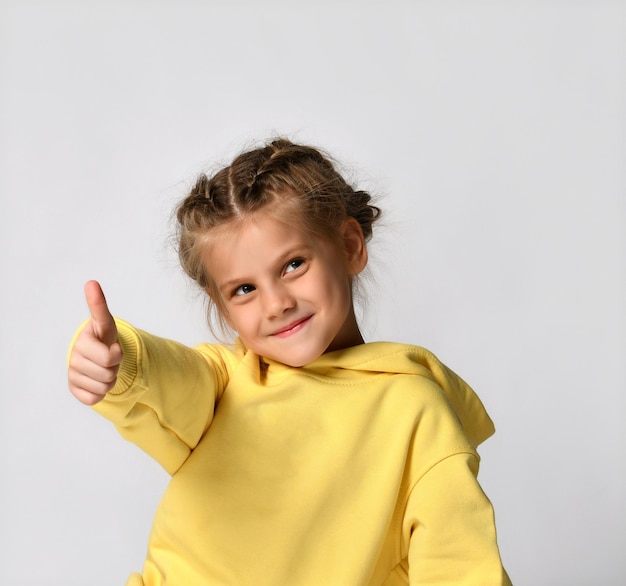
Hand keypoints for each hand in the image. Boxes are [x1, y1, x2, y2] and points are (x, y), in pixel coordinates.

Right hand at [68, 281, 122, 404]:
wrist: (96, 358)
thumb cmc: (103, 339)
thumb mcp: (106, 324)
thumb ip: (99, 306)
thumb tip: (91, 283)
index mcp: (85, 338)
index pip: (103, 342)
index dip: (113, 349)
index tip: (109, 335)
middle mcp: (75, 354)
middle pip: (109, 368)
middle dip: (116, 366)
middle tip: (111, 359)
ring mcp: (73, 372)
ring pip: (104, 385)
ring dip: (110, 379)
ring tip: (104, 368)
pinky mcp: (73, 389)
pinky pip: (95, 398)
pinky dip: (101, 393)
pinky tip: (96, 381)